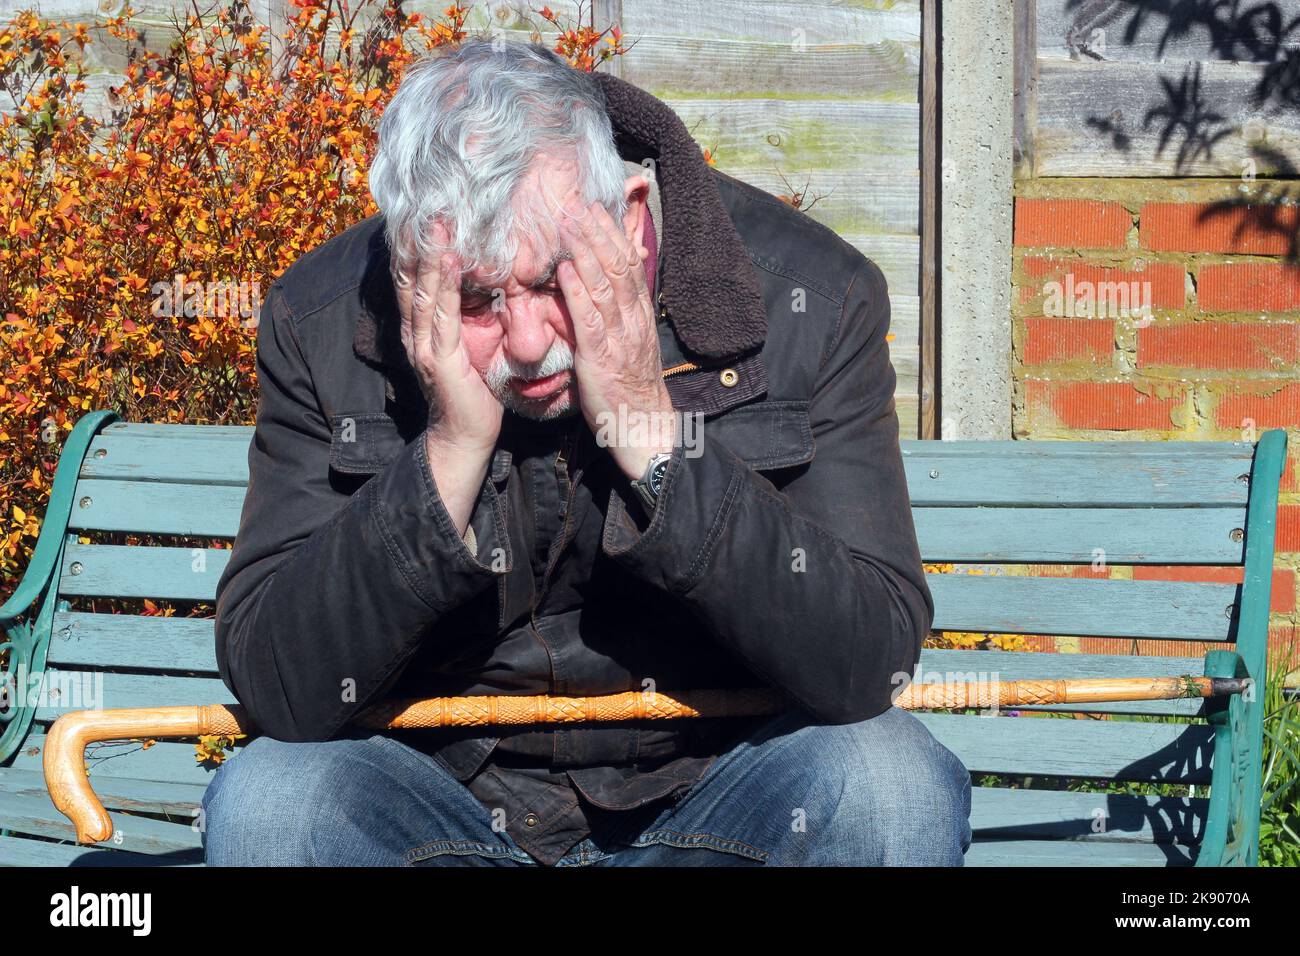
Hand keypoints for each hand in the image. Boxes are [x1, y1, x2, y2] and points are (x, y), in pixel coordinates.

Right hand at [393, 219, 502, 454]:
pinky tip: (448, 259)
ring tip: (438, 216)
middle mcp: (414, 332)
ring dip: (429, 250)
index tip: (425, 208)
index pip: (413, 276)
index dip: (415, 242)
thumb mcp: (470, 346)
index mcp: (420, 327)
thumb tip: (483, 283)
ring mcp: (422, 345)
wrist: (465, 437)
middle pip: (411, 274)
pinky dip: (443, 284)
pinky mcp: (438, 359)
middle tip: (429, 197)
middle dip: (418, 236)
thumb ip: (467, 317)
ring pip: (422, 288)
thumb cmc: (474, 392)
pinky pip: (440, 315)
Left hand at [555, 199, 676, 480]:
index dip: (614, 233)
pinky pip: (589, 319)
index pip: (630, 264)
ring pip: (605, 284)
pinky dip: (578, 292)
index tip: (597, 208)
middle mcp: (633, 319)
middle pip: (618, 265)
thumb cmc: (631, 386)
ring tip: (568, 224)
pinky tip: (565, 271)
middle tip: (577, 203)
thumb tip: (609, 286)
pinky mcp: (601, 357)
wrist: (642, 425)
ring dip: (585, 251)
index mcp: (639, 314)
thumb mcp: (631, 342)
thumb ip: (621, 313)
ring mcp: (619, 336)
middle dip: (597, 232)